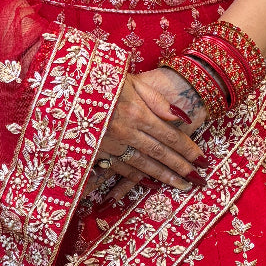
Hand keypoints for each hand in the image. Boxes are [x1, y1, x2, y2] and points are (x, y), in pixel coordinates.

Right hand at [84, 67, 207, 201]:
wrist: (63, 89)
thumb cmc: (100, 79)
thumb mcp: (130, 81)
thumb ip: (157, 100)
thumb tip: (182, 118)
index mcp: (136, 112)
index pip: (170, 135)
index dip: (188, 148)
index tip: (202, 159)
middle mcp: (125, 131)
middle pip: (160, 153)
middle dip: (181, 167)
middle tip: (198, 179)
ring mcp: (110, 144)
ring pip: (143, 165)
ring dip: (164, 177)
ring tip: (182, 185)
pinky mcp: (96, 152)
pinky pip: (121, 169)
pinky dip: (137, 179)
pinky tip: (151, 185)